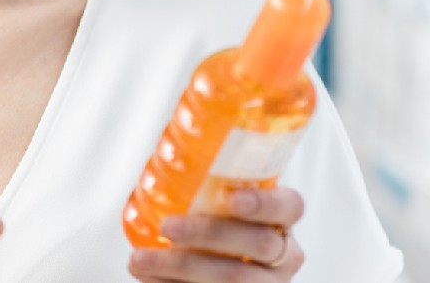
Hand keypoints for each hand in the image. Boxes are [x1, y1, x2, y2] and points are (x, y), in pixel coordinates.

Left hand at [128, 187, 305, 281]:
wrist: (216, 264)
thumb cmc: (214, 223)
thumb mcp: (216, 204)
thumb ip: (205, 187)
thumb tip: (160, 159)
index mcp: (281, 218)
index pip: (290, 206)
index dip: (264, 203)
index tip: (231, 198)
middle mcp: (283, 254)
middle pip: (259, 242)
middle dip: (209, 234)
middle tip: (166, 226)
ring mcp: (268, 282)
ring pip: (234, 278)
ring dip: (181, 267)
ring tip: (140, 259)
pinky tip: (148, 276)